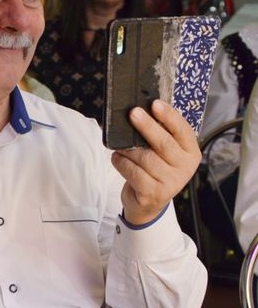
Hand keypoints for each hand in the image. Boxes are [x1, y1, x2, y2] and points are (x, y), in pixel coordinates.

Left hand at [111, 100, 200, 226]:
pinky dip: (122, 163)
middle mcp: (184, 169)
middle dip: (147, 126)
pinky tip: (117, 158)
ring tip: (120, 145)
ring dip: (128, 149)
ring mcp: (170, 183)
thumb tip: (144, 110)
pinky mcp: (153, 194)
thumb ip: (161, 135)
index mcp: (191, 153)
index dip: (169, 116)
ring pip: (145, 158)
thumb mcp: (165, 154)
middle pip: (164, 143)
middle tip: (133, 113)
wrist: (148, 204)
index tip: (155, 104)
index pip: (182, 131)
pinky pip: (133, 172)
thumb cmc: (155, 171)